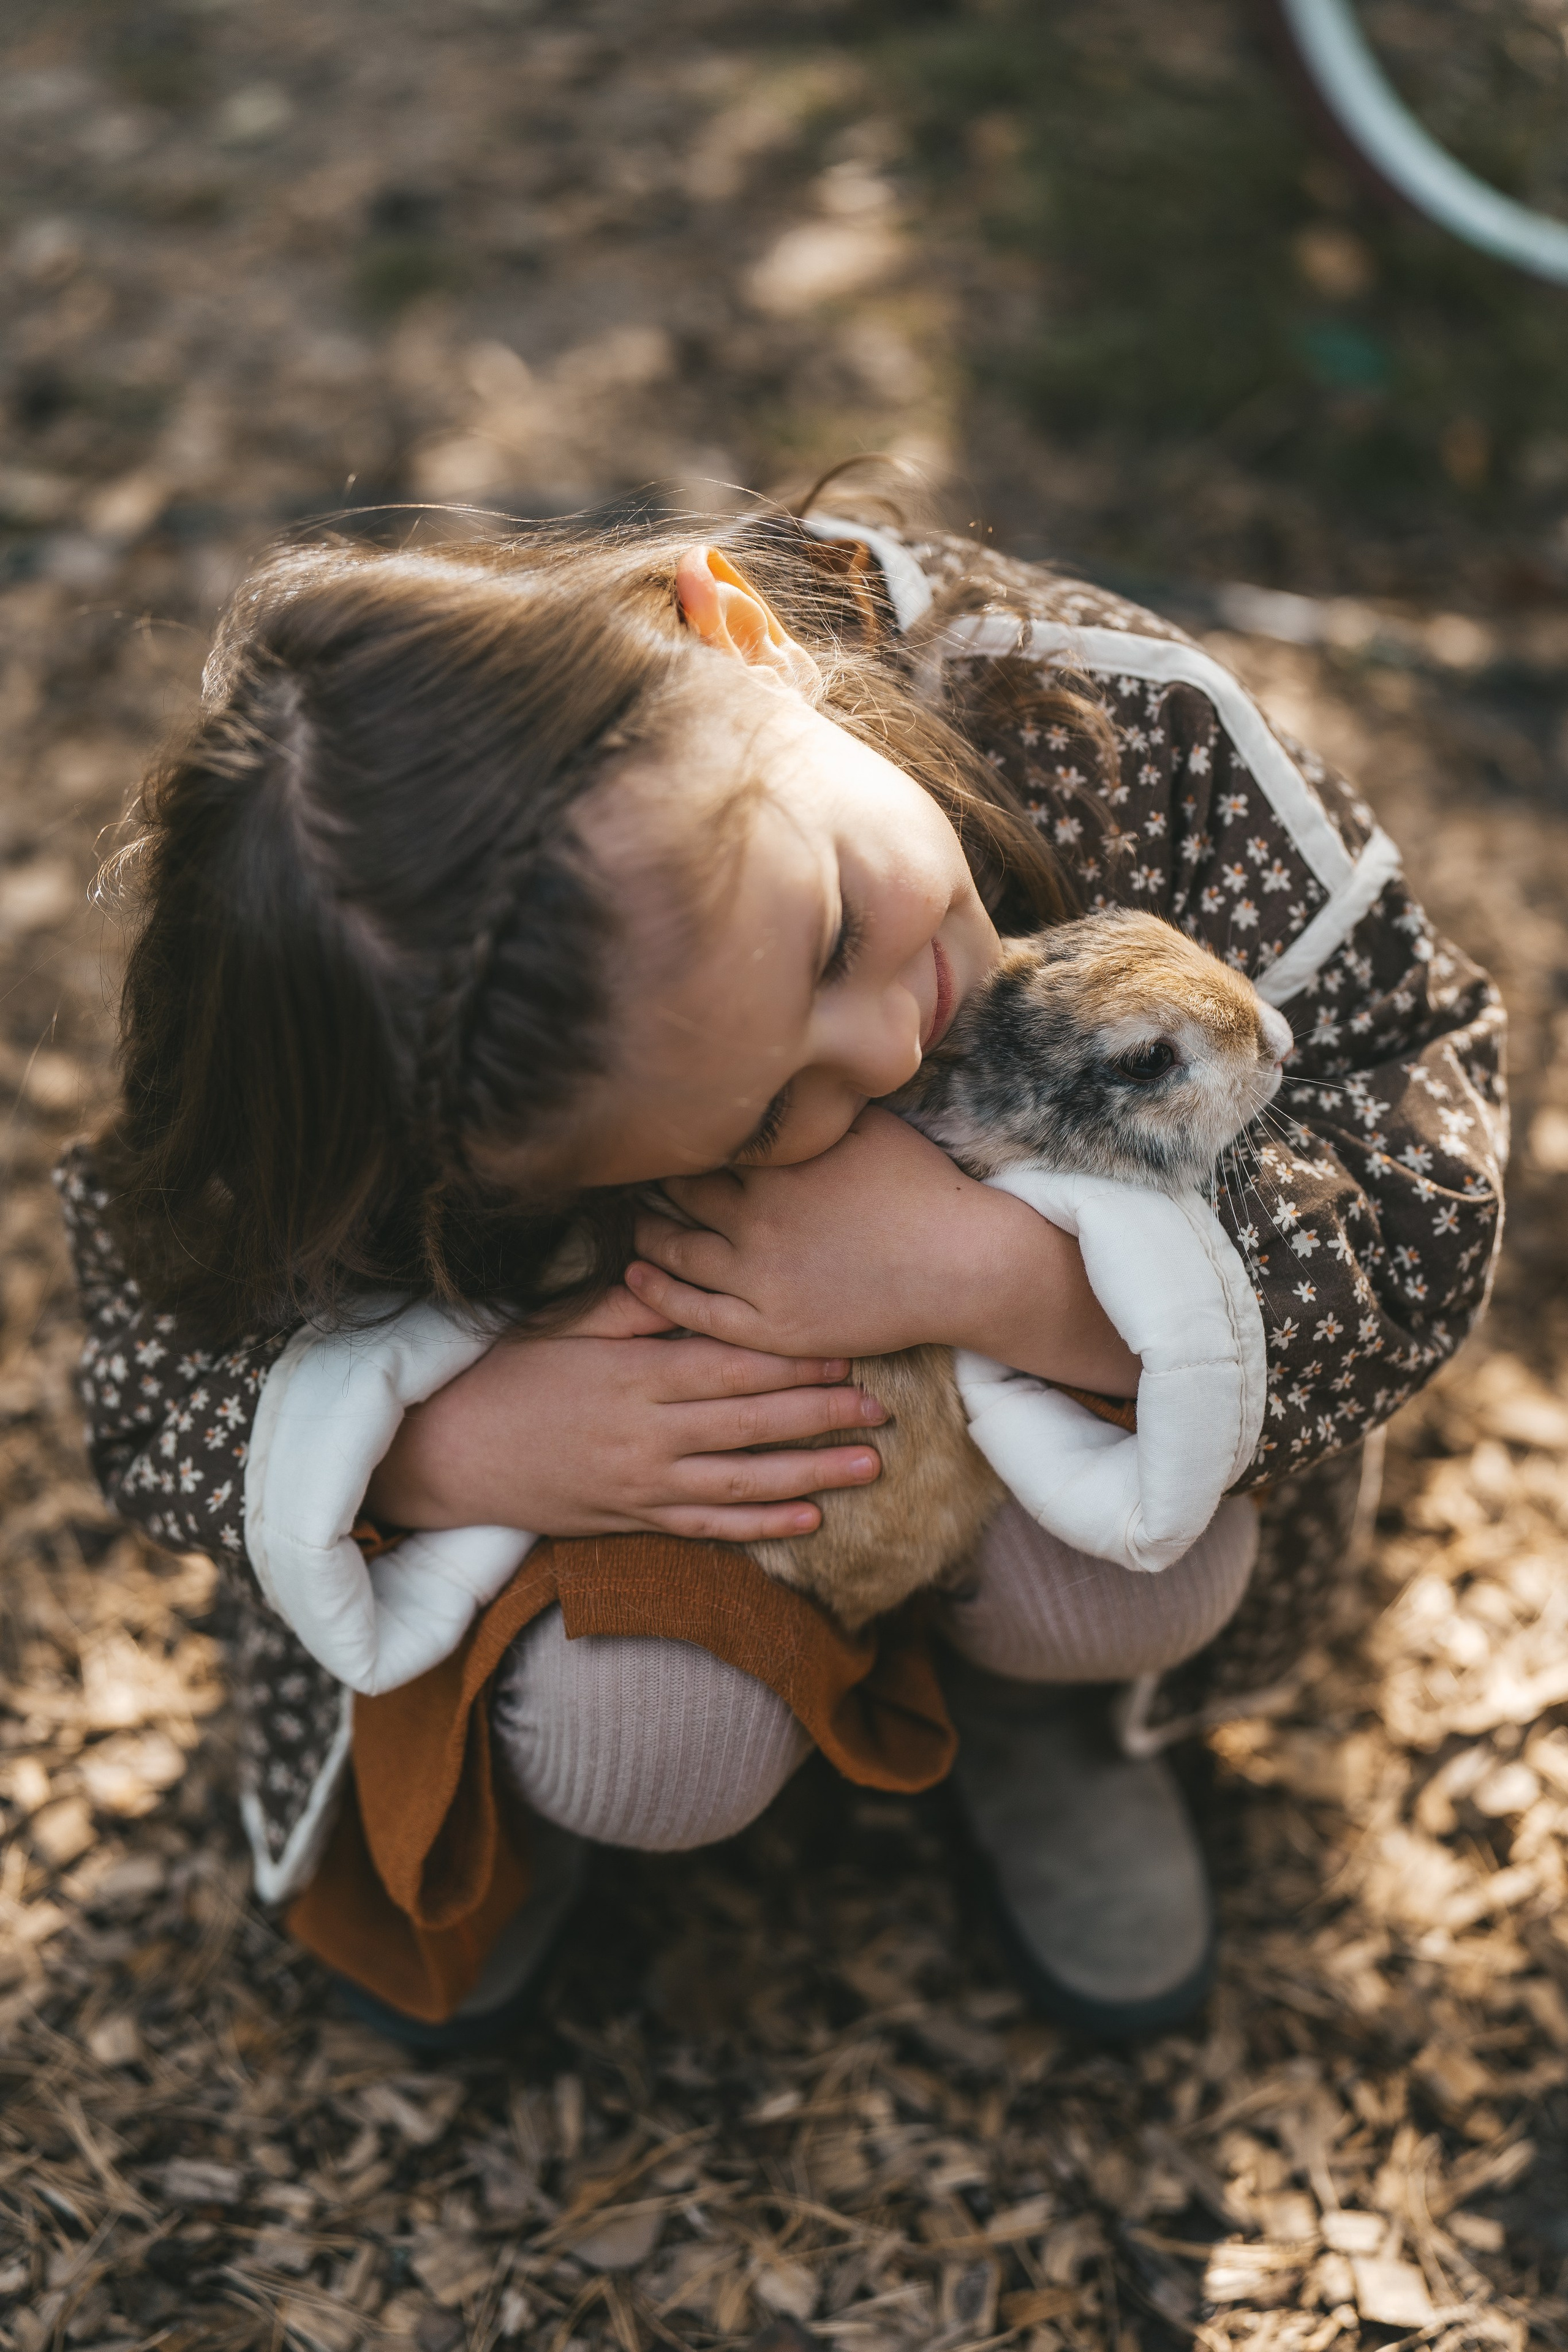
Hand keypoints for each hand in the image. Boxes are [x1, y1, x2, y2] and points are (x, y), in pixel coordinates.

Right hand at [365, 1285, 886, 1542]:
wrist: (447, 1454)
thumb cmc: (505, 1377)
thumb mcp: (562, 1325)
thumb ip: (630, 1307)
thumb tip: (686, 1275)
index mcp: (634, 1377)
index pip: (731, 1368)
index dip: (794, 1364)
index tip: (848, 1354)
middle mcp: (646, 1434)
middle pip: (752, 1424)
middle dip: (823, 1416)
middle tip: (885, 1409)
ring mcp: (641, 1483)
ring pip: (743, 1482)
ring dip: (812, 1474)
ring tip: (871, 1467)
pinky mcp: (631, 1519)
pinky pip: (706, 1526)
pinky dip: (759, 1526)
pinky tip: (809, 1521)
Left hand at [626, 1106, 1140, 1395]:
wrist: (964, 1266)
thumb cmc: (923, 1189)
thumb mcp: (870, 1124)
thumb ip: (820, 1102)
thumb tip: (793, 1057)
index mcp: (779, 1163)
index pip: (700, 1142)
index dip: (673, 1131)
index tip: (651, 1117)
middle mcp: (758, 1217)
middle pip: (679, 1192)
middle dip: (650, 1178)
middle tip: (624, 1165)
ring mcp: (760, 1275)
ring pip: (676, 1250)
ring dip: (645, 1232)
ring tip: (628, 1219)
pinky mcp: (770, 1325)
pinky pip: (694, 1311)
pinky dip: (655, 1292)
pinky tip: (635, 1276)